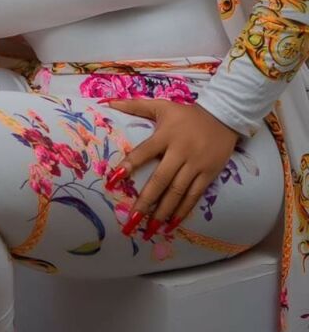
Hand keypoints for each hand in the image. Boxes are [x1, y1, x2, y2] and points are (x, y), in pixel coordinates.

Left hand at [102, 96, 240, 238]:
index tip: (112, 180)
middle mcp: (180, 151)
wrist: (223, 115)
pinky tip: (172, 223)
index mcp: (166, 135)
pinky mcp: (209, 173)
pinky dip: (183, 210)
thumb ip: (135, 105)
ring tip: (149, 229)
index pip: (144, 152)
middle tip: (131, 220)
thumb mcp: (161, 106)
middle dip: (146, 201)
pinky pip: (194, 195)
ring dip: (163, 212)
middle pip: (161, 180)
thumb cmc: (187, 114)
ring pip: (177, 192)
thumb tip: (108, 102)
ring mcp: (196, 164)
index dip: (129, 165)